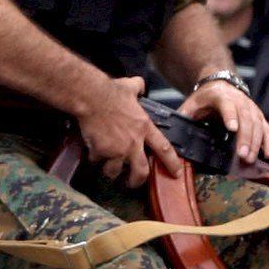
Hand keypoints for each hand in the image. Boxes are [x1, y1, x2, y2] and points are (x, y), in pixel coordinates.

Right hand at [74, 73, 179, 188]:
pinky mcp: (102, 151)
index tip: (176, 173)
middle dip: (136, 181)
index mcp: (144, 128)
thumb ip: (138, 88)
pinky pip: (97, 161)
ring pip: (115, 171)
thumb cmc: (111, 91)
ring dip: (111, 171)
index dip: (172, 163)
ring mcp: (118, 149)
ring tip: (107, 168)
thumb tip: (140, 85)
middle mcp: (134, 142)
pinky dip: (94, 159)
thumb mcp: (131, 86)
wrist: (93, 97)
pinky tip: (92, 152)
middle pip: (141, 171)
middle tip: (132, 183)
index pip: (164, 149)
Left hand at [178, 78, 268, 164]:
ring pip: (257, 125)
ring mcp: (251, 108)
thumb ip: (183, 118)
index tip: (231, 129)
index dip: (230, 116)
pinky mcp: (258, 116)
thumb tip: (169, 136)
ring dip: (255, 142)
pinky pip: (266, 128)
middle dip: (244, 138)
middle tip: (242, 155)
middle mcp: (239, 100)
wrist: (220, 84)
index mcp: (220, 96)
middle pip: (245, 119)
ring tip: (249, 158)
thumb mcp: (191, 104)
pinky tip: (268, 154)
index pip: (226, 105)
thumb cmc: (203, 98)